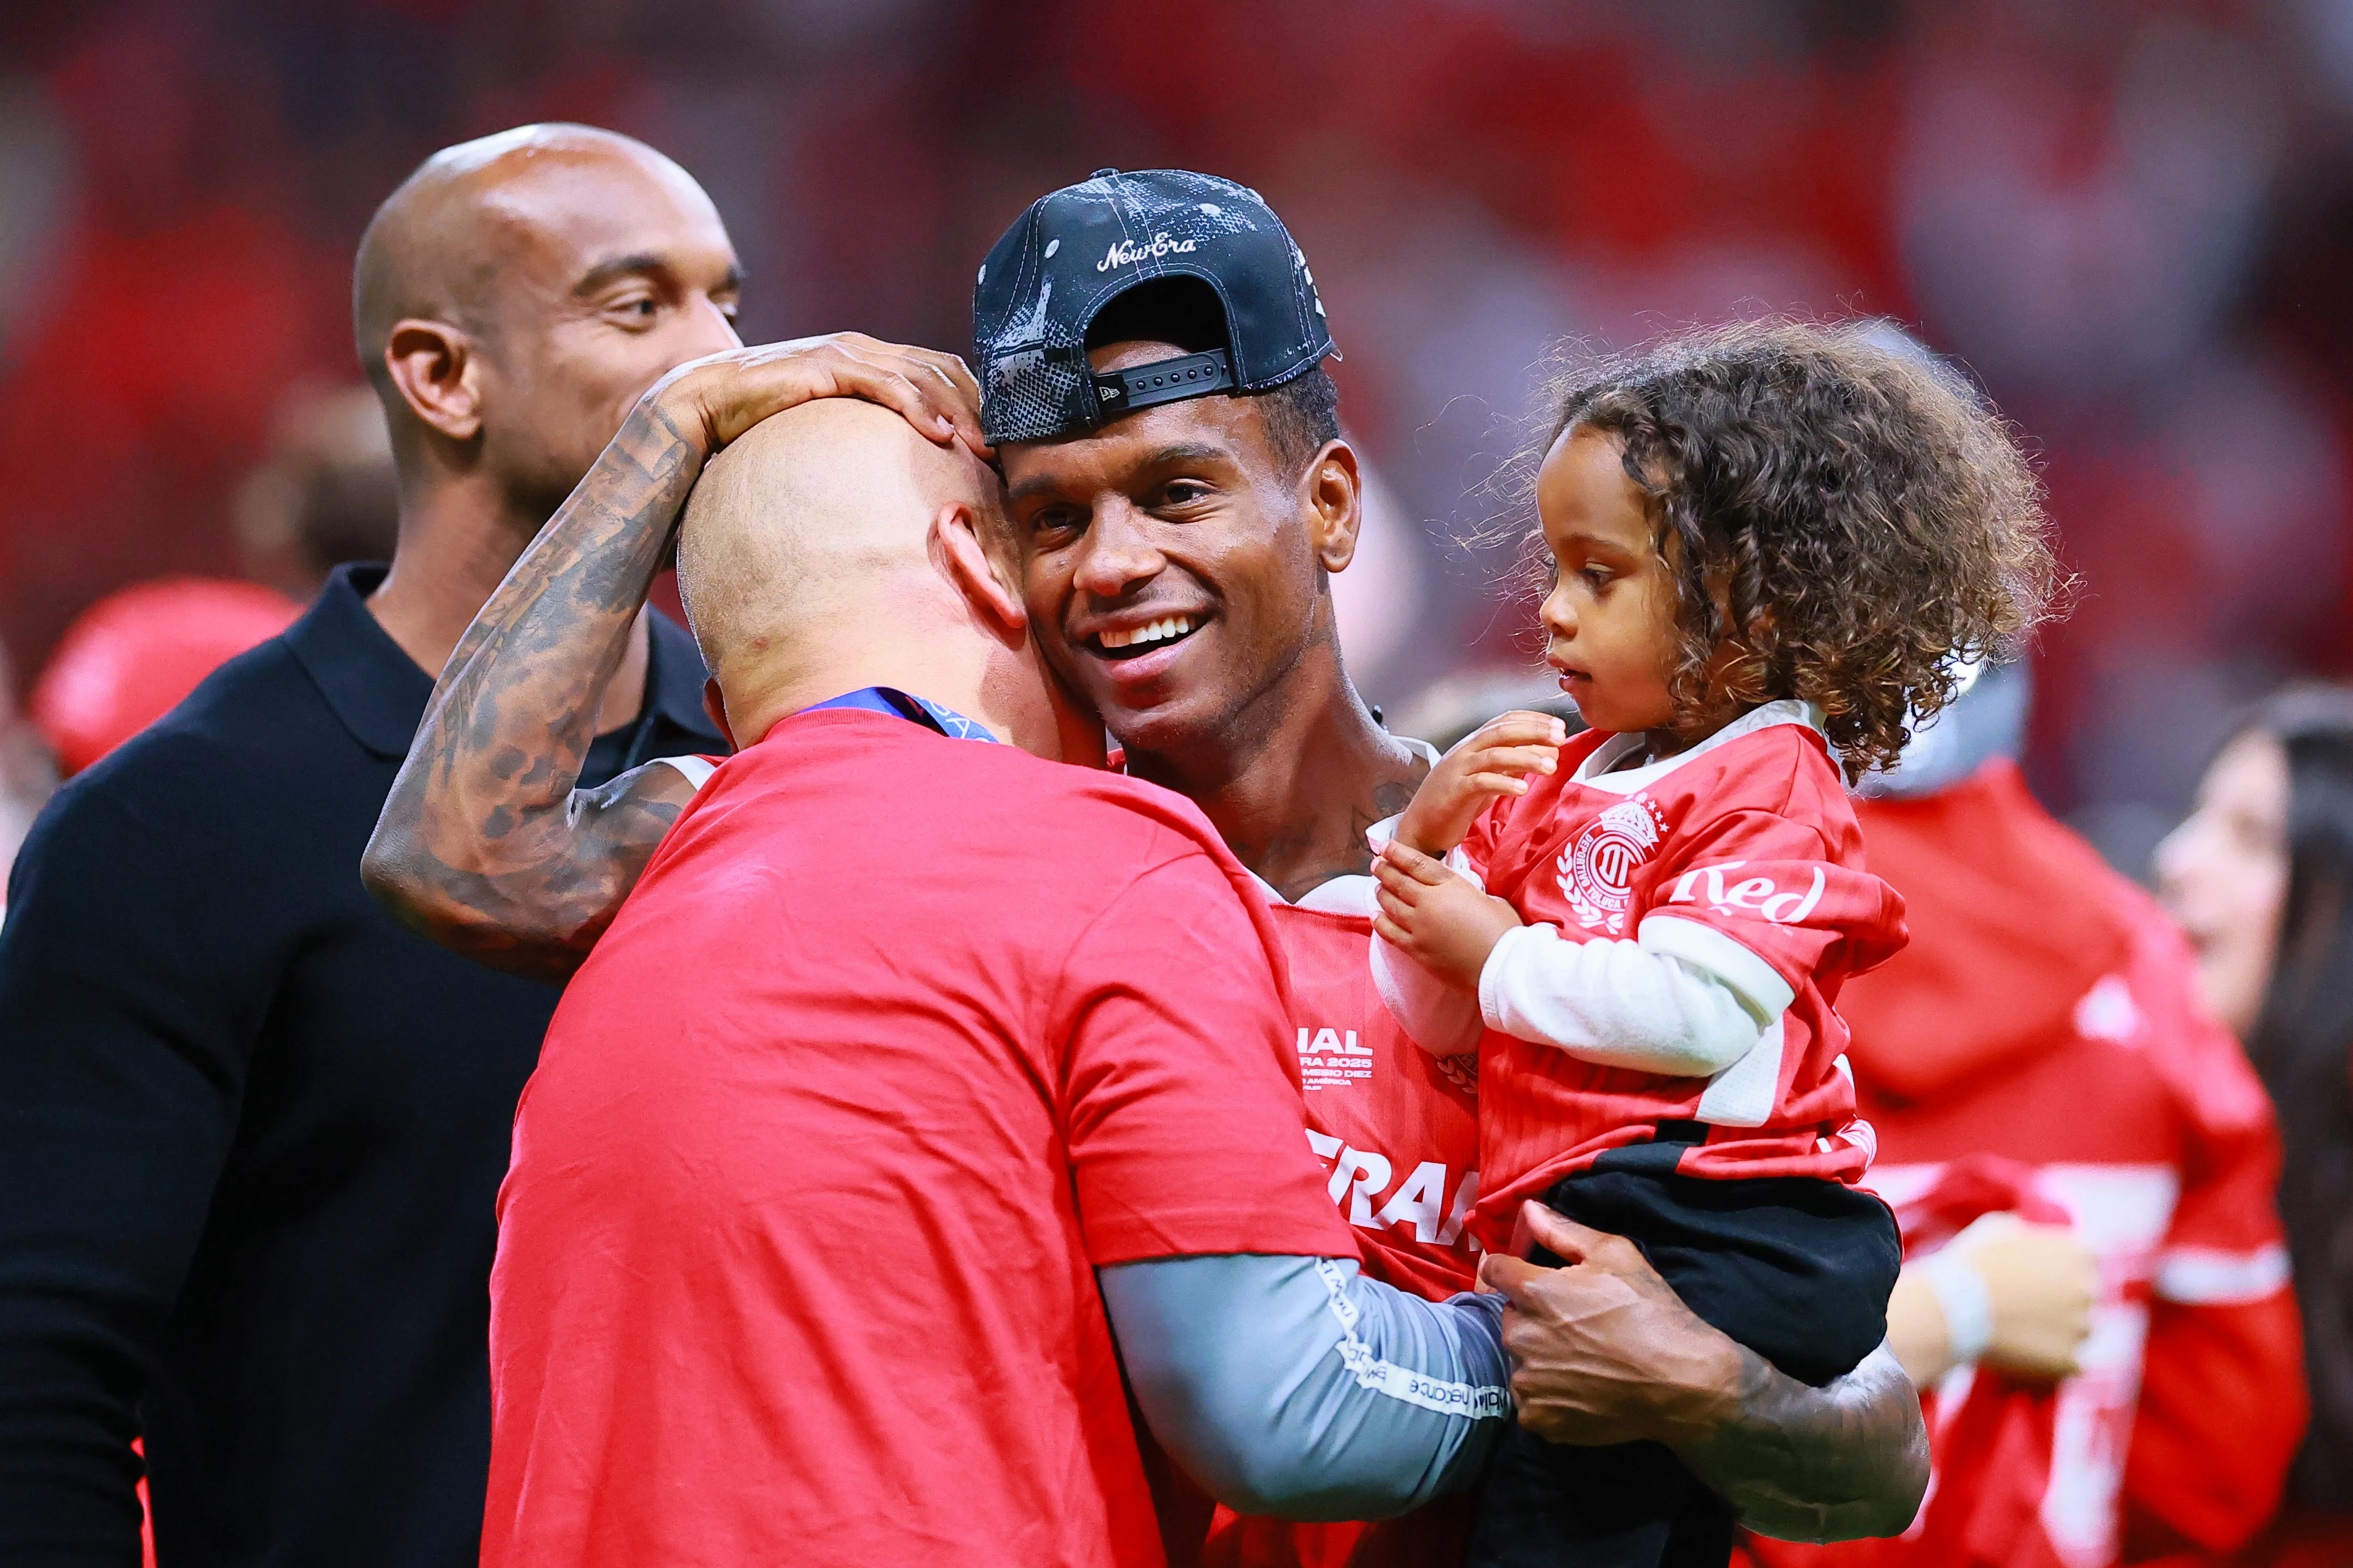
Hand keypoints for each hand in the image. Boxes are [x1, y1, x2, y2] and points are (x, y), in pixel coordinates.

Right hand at [648, 333, 988, 457]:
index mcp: (870, 360)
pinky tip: (940, 434)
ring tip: (986, 447)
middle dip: (981, 407)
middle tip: (1011, 449)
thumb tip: (905, 480)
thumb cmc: (763, 428)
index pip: (942, 371)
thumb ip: (865, 439)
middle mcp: (863, 349)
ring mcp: (844, 353)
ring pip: (922, 374)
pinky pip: (883, 384)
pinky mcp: (824, 365)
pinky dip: (917, 407)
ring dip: (961, 411)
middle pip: (943, 369)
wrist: (702, 408)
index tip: (1004, 442)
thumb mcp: (829, 433)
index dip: (978, 401)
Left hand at [1372, 841, 1521, 989]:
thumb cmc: (1504, 932)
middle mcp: (1430, 903)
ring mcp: (1420, 927)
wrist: (1501, 967)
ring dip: (1381, 894)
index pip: (1417, 863)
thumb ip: (1470, 893)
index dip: (1398, 853)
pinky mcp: (1416, 950)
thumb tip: (1464, 897)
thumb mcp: (1490, 899)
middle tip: (1376, 864)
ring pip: (1391, 905)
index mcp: (1451, 885)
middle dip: (1385, 870)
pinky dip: (1380, 922)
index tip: (1385, 846)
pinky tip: (1375, 916)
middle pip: (1400, 882)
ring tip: (1377, 888)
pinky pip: (1390, 933)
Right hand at [1395, 710, 1565, 853]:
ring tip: (1551, 767)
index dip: (1532, 720)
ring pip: (1494, 755)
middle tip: (1561, 738)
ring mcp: (1457, 770)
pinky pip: (1481, 782)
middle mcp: (1464, 751)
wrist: (1420, 826)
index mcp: (1472, 744)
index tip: (1559, 727)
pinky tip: (1523, 789)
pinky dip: (1504, 783)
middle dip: (1533, 731)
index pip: (1504, 721)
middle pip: (1501, 732)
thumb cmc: (1456, 801)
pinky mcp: (1454, 792)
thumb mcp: (1487, 777)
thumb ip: (1512, 764)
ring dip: (1526, 758)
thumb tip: (1547, 753)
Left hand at [1479, 1201, 1743, 1447]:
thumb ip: (1563, 1231)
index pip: (1495, 1270)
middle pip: (1510, 1316)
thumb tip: (1527, 1208)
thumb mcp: (1616, 1255)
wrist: (1682, 1384)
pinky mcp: (1538, 1418)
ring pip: (1519, 1359)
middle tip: (1575, 1324)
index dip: (1513, 1270)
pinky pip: (1529, 1399)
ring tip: (1582, 1360)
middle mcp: (1520, 1336)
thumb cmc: (1650, 1313)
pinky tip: (1580, 1389)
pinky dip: (1547, 1395)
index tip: (1536, 1281)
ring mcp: (1526, 1381)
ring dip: (1539, 1356)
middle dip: (1534, 1315)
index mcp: (1533, 1292)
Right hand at [1977, 1223, 2097, 1379]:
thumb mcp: (1998, 1227)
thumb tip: (2026, 1233)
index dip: (2060, 1269)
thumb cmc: (1972, 1263)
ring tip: (2017, 1331)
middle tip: (2024, 1305)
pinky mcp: (2069, 1360)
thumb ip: (2025, 1230)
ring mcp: (2082, 1327)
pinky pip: (2066, 1362)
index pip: (2086, 1261)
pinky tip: (2021, 1353)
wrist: (1954, 1307)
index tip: (2038, 1276)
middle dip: (2060, 1301)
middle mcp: (2088, 1289)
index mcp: (2079, 1253)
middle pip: (2082, 1297)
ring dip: (2056, 1331)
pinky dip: (2048, 1360)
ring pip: (2076, 1330)